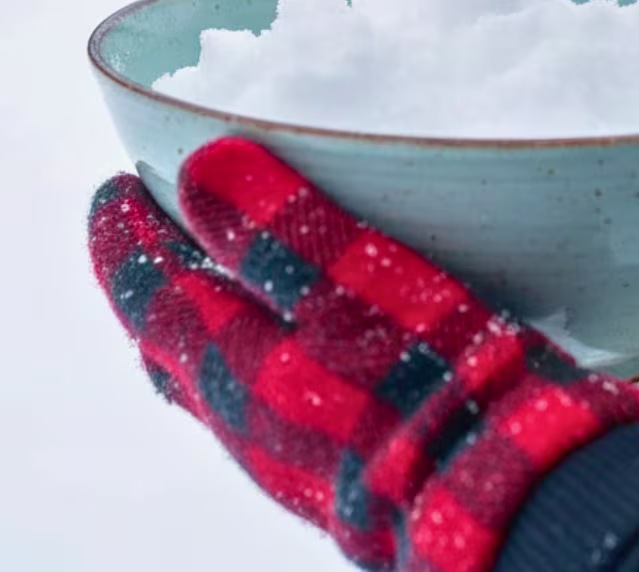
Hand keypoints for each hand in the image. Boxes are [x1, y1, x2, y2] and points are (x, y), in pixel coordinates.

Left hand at [89, 139, 638, 571]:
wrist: (505, 489)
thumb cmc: (429, 382)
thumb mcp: (357, 286)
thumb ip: (279, 228)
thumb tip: (201, 168)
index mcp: (238, 369)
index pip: (154, 300)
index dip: (127, 243)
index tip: (115, 190)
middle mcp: (251, 418)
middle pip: (177, 344)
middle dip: (160, 282)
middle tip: (158, 223)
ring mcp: (294, 448)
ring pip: (221, 376)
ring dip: (209, 315)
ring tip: (224, 266)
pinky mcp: (342, 460)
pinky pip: (268, 398)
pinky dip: (258, 348)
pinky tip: (302, 333)